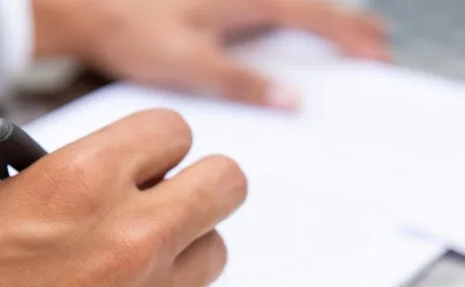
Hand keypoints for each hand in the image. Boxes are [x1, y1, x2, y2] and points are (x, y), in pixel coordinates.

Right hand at [0, 110, 246, 286]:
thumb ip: (57, 186)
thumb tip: (100, 184)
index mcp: (81, 183)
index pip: (171, 131)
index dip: (157, 141)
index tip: (148, 155)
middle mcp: (131, 237)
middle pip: (225, 185)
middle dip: (202, 182)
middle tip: (171, 194)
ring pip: (213, 250)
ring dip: (186, 244)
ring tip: (139, 256)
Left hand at [32, 0, 388, 108]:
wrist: (85, 4)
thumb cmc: (132, 28)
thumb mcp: (191, 63)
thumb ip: (243, 83)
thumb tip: (292, 100)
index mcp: (246, 1)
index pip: (315, 18)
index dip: (350, 37)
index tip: (380, 56)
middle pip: (309, 4)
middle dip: (347, 23)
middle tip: (378, 42)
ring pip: (288, 1)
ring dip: (320, 16)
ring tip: (345, 32)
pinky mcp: (209, 2)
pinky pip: (262, 7)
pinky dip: (286, 17)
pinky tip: (281, 28)